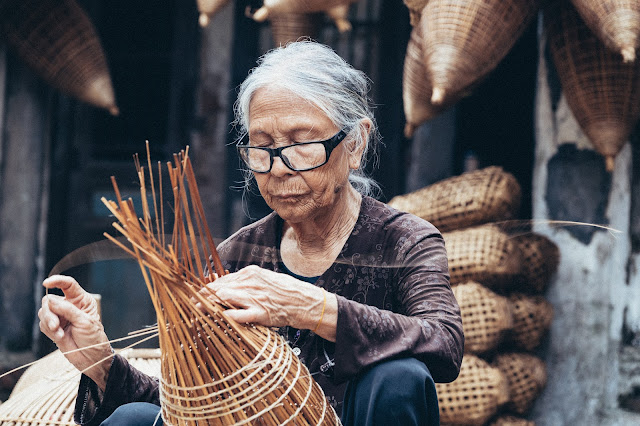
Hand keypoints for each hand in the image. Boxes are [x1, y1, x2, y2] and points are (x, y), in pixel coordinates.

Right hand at [38, 275, 112, 389]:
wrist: (91, 358)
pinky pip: (42, 324)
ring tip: (59, 334)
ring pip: (44, 312)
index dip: (57, 281)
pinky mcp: (54, 327)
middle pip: (50, 300)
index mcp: (81, 300)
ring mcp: (60, 317)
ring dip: (49, 323)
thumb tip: (50, 300)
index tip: (47, 283)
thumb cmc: (93, 338)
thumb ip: (67, 310)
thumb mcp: (84, 321)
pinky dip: (48, 331)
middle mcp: (70, 306)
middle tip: (55, 325)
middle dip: (50, 312)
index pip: (68, 284)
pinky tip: (59, 337)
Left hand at [204, 265, 331, 332]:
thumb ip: (246, 283)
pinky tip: (215, 320)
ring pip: (224, 299)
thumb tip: (226, 286)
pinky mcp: (260, 313)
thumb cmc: (285, 292)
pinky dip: (225, 317)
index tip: (195, 295)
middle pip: (219, 289)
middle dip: (202, 298)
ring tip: (196, 313)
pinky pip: (239, 315)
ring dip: (207, 306)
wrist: (305, 302)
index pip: (222, 280)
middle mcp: (251, 283)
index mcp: (251, 273)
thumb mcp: (265, 280)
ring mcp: (255, 297)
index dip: (206, 289)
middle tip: (189, 305)